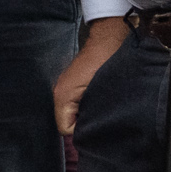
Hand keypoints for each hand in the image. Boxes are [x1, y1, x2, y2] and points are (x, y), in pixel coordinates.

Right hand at [54, 16, 129, 134]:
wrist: (110, 38)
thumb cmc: (105, 62)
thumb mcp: (96, 92)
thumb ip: (85, 115)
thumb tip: (83, 133)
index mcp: (62, 96)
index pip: (66, 129)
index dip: (83, 131)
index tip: (99, 125)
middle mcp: (60, 93)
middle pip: (69, 122)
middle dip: (85, 124)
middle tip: (104, 119)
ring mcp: (67, 87)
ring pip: (74, 114)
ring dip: (88, 115)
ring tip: (104, 110)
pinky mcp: (75, 84)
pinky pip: (78, 104)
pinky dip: (89, 106)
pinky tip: (101, 101)